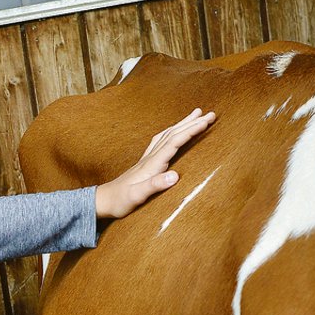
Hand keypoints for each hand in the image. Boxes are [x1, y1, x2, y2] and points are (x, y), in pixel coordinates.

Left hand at [94, 108, 215, 218]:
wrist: (104, 200)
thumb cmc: (120, 201)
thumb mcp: (137, 196)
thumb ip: (155, 185)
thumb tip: (175, 175)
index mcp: (152, 163)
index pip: (174, 142)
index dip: (191, 131)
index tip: (206, 122)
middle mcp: (150, 157)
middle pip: (173, 134)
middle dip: (192, 123)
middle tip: (211, 114)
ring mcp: (147, 158)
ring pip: (168, 134)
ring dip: (183, 123)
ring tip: (196, 114)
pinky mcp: (146, 162)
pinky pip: (162, 141)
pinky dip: (172, 132)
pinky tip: (174, 131)